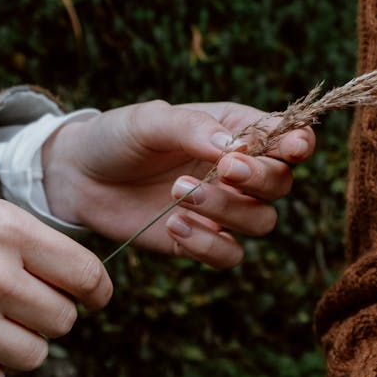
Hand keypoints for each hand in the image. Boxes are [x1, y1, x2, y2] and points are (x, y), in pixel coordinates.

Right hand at [0, 185, 111, 376]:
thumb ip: (27, 245)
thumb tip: (78, 284)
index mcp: (6, 229)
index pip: (86, 275)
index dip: (97, 292)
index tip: (93, 299)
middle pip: (63, 321)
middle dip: (47, 316)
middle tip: (17, 307)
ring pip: (33, 356)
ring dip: (17, 345)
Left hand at [41, 99, 314, 267]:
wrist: (78, 177)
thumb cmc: (118, 137)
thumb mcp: (149, 120)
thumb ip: (192, 127)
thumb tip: (234, 147)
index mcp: (237, 130)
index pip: (288, 137)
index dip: (298, 144)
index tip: (290, 149)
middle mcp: (238, 172)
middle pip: (280, 184)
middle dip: (258, 178)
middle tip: (222, 169)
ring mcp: (223, 209)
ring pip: (261, 222)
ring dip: (227, 210)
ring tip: (178, 193)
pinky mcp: (202, 241)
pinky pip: (229, 255)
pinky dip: (207, 244)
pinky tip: (173, 226)